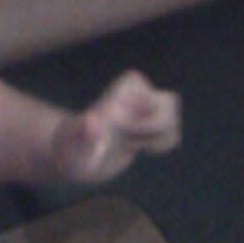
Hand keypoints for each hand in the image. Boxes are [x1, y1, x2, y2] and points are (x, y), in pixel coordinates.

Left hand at [51, 71, 181, 184]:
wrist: (73, 159)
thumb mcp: (75, 146)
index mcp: (114, 96)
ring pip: (172, 116)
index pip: (140, 83)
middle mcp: (129, 102)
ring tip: (133, 143)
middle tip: (129, 136)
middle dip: (156, 124)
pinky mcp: (146, 132)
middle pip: (168, 100)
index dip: (139, 104)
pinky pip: (172, 133)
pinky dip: (162, 144)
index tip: (119, 122)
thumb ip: (83, 134)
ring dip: (160, 136)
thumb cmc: (71, 150)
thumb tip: (93, 119)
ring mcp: (140, 116)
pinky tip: (142, 149)